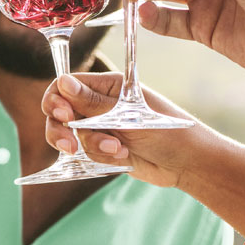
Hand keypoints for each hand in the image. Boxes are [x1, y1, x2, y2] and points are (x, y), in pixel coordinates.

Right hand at [40, 72, 217, 188]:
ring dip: (93, 146)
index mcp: (106, 87)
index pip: (66, 86)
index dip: (57, 100)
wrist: (187, 163)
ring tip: (117, 150)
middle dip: (61, 131)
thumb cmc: (166, 130)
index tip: (64, 116)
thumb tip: (63, 82)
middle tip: (69, 146)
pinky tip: (125, 158)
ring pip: (74, 137)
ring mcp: (102, 128)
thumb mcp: (127, 116)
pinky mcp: (105, 149)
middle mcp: (100, 105)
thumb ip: (93, 103)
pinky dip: (103, 158)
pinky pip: (88, 154)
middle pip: (61, 114)